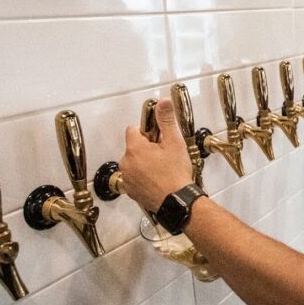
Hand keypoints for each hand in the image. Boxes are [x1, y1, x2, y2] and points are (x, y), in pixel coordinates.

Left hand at [119, 98, 194, 212]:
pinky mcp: (131, 191)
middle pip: (134, 147)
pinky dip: (144, 178)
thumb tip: (163, 103)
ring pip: (134, 163)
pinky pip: (135, 178)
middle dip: (147, 148)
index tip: (158, 137)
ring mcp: (127, 178)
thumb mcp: (175, 143)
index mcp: (134, 148)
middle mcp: (126, 162)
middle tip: (164, 155)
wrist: (177, 202)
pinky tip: (158, 180)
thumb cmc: (175, 175)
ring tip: (163, 169)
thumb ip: (166, 121)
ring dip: (144, 163)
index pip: (133, 129)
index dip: (147, 132)